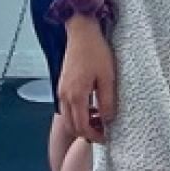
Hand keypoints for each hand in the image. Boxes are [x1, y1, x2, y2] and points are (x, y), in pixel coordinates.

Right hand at [57, 26, 116, 142]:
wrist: (82, 33)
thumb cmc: (95, 51)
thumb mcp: (107, 77)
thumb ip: (107, 101)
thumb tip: (108, 119)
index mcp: (76, 95)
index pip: (82, 126)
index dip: (94, 135)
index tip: (105, 137)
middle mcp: (65, 96)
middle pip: (72, 126)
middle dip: (86, 133)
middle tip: (102, 131)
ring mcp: (61, 90)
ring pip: (68, 118)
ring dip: (81, 123)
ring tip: (98, 119)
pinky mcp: (62, 85)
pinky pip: (66, 107)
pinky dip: (77, 113)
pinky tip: (91, 106)